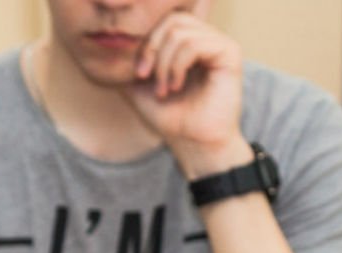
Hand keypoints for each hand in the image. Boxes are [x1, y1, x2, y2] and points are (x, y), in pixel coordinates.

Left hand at [125, 3, 245, 176]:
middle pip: (171, 19)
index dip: (145, 41)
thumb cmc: (170, 116)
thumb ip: (127, 57)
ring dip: (164, 62)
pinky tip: (176, 86)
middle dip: (152, 48)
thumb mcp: (137, 82)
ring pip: (180, 31)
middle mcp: (207, 39)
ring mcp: (220, 45)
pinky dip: (177, 65)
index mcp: (190, 41)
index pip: (164, 20)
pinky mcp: (230, 55)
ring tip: (164, 88)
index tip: (138, 74)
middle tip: (146, 77)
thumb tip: (112, 37)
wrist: (193, 143)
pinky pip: (195, 44)